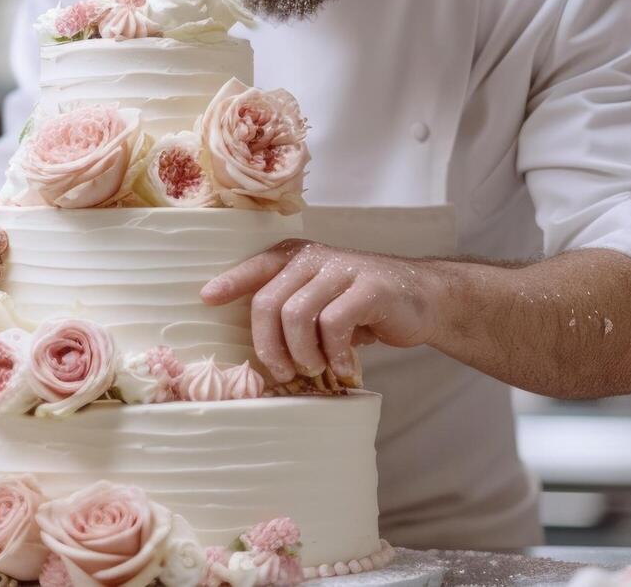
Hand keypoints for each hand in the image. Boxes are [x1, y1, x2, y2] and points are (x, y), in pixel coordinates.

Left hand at [201, 239, 438, 383]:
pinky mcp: (370, 288)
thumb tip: (256, 350)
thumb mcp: (321, 303)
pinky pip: (334, 324)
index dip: (230, 282)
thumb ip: (291, 310)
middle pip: (269, 302)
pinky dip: (334, 355)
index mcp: (297, 258)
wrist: (423, 300)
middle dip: (269, 345)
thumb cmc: (362, 308)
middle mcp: (315, 258)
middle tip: (282, 372)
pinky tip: (344, 369)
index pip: (256, 267)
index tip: (206, 299)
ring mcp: (343, 270)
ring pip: (297, 315)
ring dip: (301, 354)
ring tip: (316, 369)